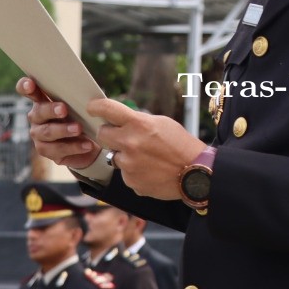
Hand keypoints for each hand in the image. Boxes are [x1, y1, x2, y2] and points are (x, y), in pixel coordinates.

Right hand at [20, 78, 101, 169]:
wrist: (89, 143)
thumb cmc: (82, 118)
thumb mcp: (81, 106)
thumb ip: (77, 97)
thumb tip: (86, 93)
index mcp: (42, 100)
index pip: (27, 90)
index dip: (25, 86)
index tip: (30, 84)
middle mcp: (37, 116)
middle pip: (39, 112)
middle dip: (51, 110)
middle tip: (64, 110)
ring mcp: (39, 134)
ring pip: (47, 132)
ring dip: (63, 130)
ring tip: (78, 129)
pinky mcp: (46, 150)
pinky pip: (57, 149)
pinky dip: (73, 147)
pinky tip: (86, 145)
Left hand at [89, 98, 205, 200]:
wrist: (196, 173)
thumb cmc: (181, 145)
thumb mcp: (162, 123)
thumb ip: (139, 121)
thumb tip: (121, 121)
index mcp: (139, 124)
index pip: (107, 109)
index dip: (96, 106)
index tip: (92, 107)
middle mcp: (130, 144)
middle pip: (102, 135)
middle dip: (110, 134)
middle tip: (123, 137)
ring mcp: (129, 165)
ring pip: (114, 156)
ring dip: (125, 155)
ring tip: (146, 158)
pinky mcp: (131, 182)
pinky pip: (125, 173)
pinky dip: (134, 172)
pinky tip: (150, 171)